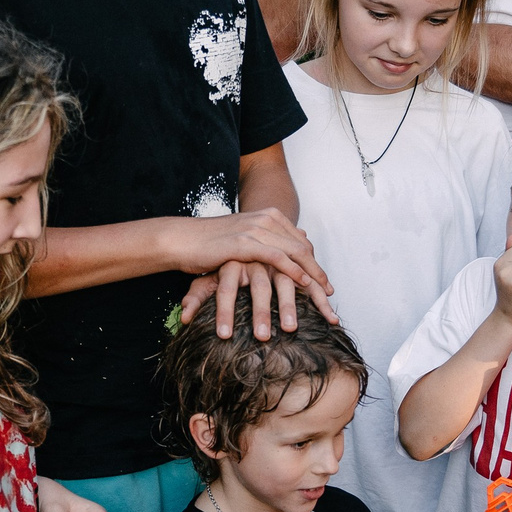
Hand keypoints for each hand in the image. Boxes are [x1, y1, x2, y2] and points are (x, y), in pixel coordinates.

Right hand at [172, 209, 336, 338]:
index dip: (314, 262)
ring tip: (322, 294)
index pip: (300, 241)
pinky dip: (294, 270)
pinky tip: (304, 283)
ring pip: (294, 252)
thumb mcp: (242, 238)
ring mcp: (255, 229)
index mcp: (267, 216)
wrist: (182, 239)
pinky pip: (277, 257)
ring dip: (311, 275)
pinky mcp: (245, 242)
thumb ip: (264, 240)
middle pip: (302, 247)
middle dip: (318, 271)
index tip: (324, 282)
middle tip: (330, 292)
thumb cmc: (209, 243)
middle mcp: (265, 219)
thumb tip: (286, 246)